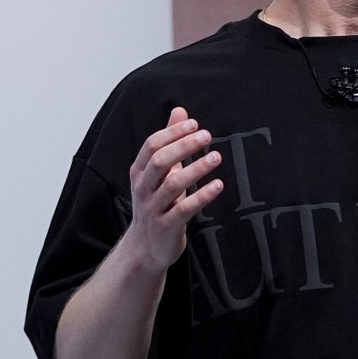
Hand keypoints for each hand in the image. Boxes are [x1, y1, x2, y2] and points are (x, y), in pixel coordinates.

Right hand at [123, 107, 225, 267]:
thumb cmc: (157, 203)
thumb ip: (169, 141)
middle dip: (183, 146)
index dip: (173, 133)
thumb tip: (179, 111)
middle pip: (159, 161)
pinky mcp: (166, 226)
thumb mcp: (160, 172)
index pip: (152, 145)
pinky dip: (202, 196)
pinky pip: (184, 209)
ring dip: (195, 169)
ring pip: (171, 185)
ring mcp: (153, 208)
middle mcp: (143, 188)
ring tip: (216, 157)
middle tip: (206, 136)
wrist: (146, 248)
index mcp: (140, 172)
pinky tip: (218, 185)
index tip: (194, 124)